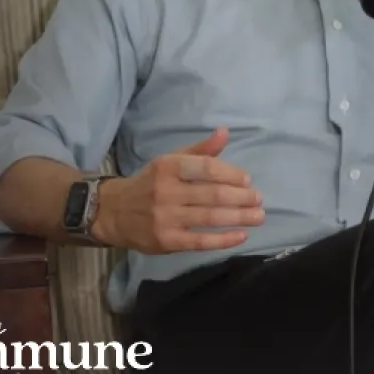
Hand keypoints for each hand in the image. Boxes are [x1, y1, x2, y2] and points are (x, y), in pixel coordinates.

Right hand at [90, 128, 264, 252]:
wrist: (115, 212)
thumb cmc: (151, 183)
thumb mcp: (171, 160)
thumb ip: (200, 150)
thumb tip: (225, 132)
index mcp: (168, 167)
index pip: (207, 168)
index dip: (231, 173)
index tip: (247, 180)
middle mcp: (166, 191)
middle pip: (212, 194)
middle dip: (241, 197)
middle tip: (259, 199)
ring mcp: (166, 218)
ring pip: (210, 217)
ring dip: (239, 217)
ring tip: (259, 216)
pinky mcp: (167, 241)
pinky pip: (200, 241)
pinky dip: (223, 240)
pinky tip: (241, 236)